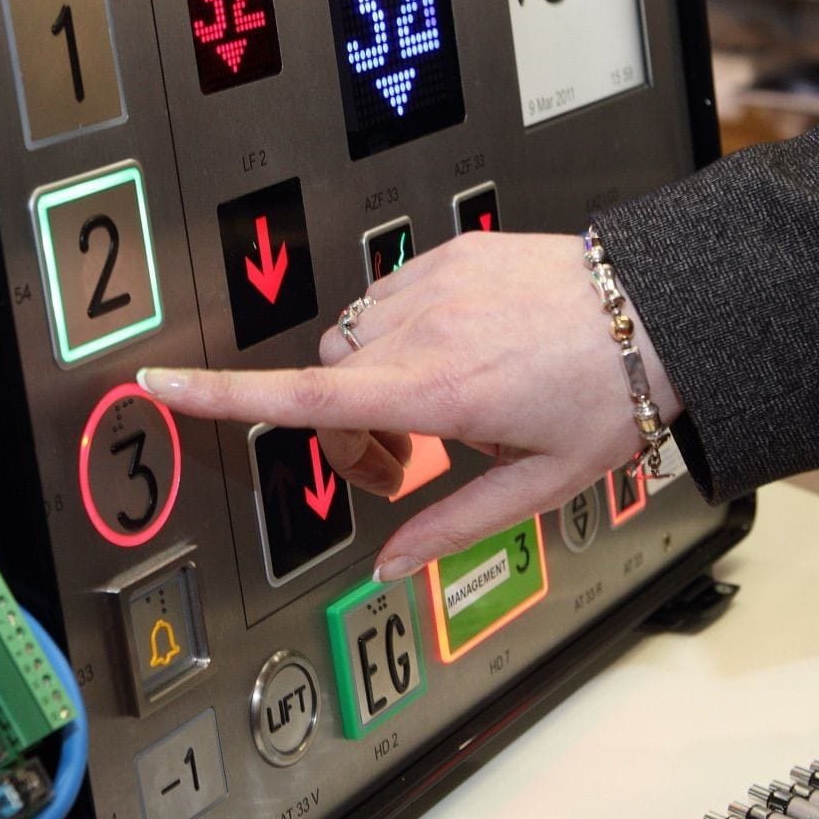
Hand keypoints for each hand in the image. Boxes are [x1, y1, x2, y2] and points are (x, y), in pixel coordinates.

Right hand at [138, 232, 679, 579]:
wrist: (660, 310)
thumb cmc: (607, 397)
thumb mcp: (537, 484)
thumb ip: (451, 525)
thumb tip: (390, 566)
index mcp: (433, 389)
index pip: (301, 398)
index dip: (218, 395)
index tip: (158, 384)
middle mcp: (420, 329)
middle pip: (325, 377)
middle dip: (344, 423)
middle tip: (406, 460)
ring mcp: (433, 283)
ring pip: (355, 334)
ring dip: (372, 372)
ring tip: (442, 398)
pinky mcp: (451, 252)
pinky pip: (391, 294)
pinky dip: (404, 328)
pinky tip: (463, 347)